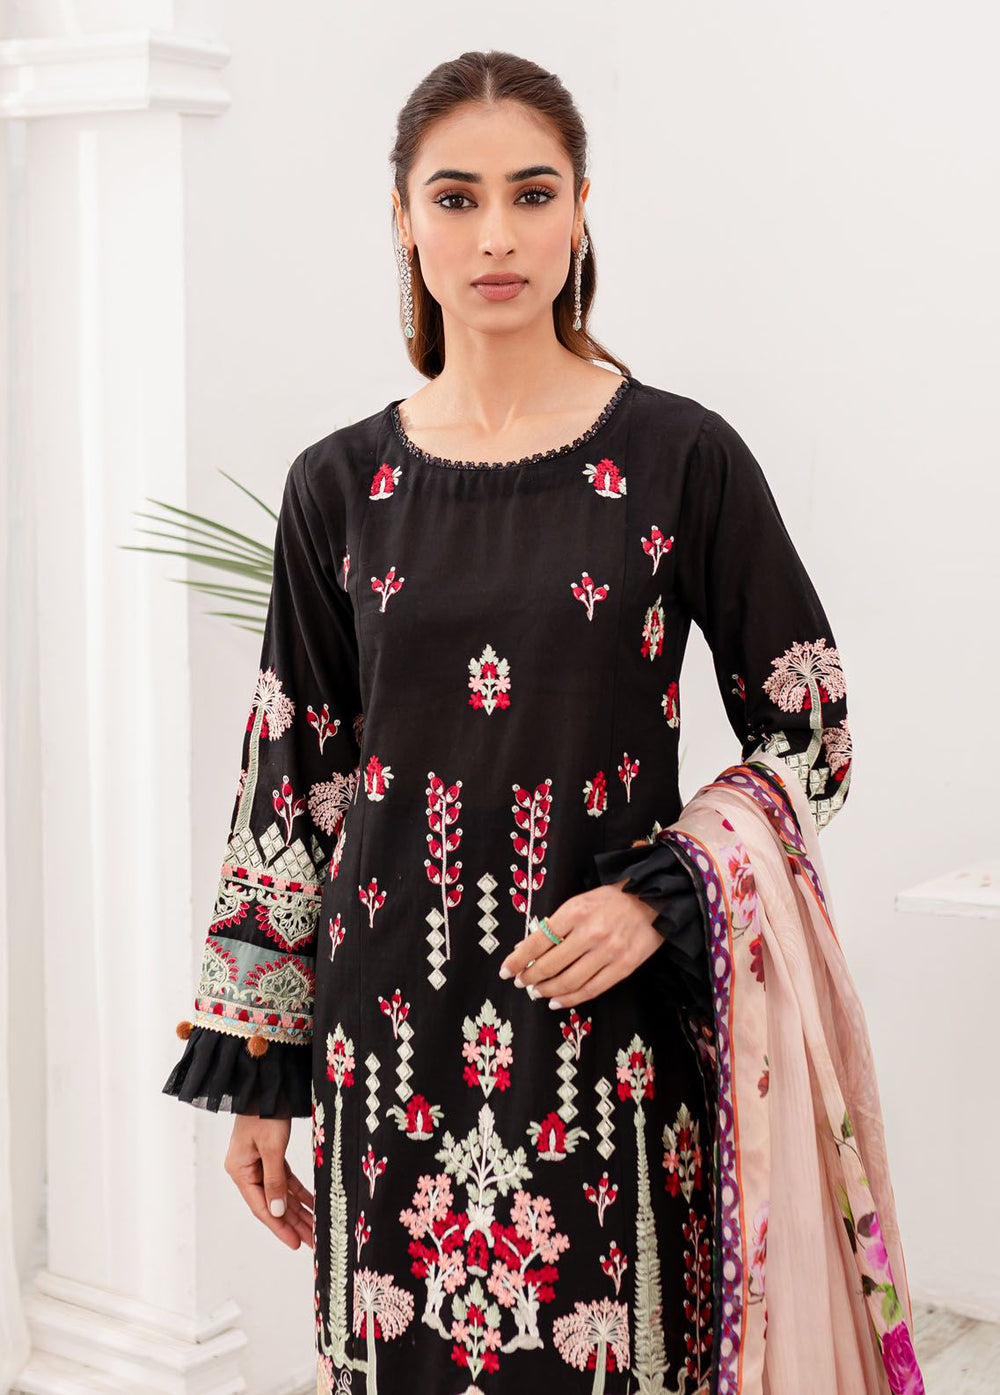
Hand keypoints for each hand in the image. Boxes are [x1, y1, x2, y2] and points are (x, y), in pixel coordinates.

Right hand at [224, 1114, 314, 1250]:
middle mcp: (246, 1170)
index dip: (279, 1226)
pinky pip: (284, 1179)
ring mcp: (257, 1162)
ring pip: (280, 1193)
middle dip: (293, 1223)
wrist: (266, 1083)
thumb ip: (274, 1180)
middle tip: (312, 1241)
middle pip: (272, 1203)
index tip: (296, 1242)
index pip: (261, 1206)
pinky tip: (312, 1203)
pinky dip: (298, 1191)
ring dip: (298, 1210)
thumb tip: (277, 1211)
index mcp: (240, 1171)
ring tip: (315, 1228)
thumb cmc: (265, 1112)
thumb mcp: (271, 1148)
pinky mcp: (269, 1154)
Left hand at [498, 879, 663, 1009]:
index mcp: (575, 912)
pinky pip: (592, 989)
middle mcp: (591, 933)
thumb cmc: (610, 899)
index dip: (518, 959)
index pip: (538, 940)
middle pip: (551, 964)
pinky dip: (571, 999)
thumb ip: (554, 925)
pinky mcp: (624, 967)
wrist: (653, 899)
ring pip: (569, 981)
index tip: (506, 971)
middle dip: (530, 977)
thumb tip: (524, 947)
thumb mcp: (578, 902)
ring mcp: (609, 952)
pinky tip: (557, 1001)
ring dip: (548, 990)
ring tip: (537, 993)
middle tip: (522, 983)